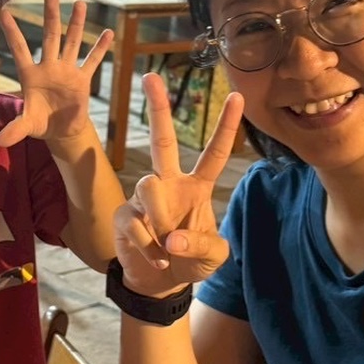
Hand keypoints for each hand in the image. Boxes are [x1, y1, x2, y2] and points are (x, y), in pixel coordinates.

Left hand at [0, 0, 112, 147]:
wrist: (60, 130)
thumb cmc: (40, 123)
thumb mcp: (27, 126)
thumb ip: (15, 129)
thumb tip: (1, 140)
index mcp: (30, 75)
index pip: (20, 49)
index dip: (12, 31)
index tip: (5, 10)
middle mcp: (49, 67)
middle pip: (50, 38)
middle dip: (51, 18)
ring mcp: (67, 71)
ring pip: (72, 43)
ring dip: (76, 25)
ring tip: (80, 4)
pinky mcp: (82, 80)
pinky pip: (92, 62)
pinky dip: (100, 49)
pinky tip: (108, 33)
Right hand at [113, 73, 243, 297]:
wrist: (161, 285)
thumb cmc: (192, 262)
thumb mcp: (214, 258)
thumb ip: (204, 245)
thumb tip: (174, 238)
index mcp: (197, 187)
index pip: (215, 153)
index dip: (226, 127)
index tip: (239, 97)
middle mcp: (169, 184)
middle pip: (163, 141)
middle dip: (157, 109)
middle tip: (151, 77)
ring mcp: (144, 198)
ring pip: (148, 185)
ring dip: (159, 220)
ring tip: (167, 249)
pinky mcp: (124, 215)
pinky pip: (134, 221)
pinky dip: (148, 247)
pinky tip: (157, 260)